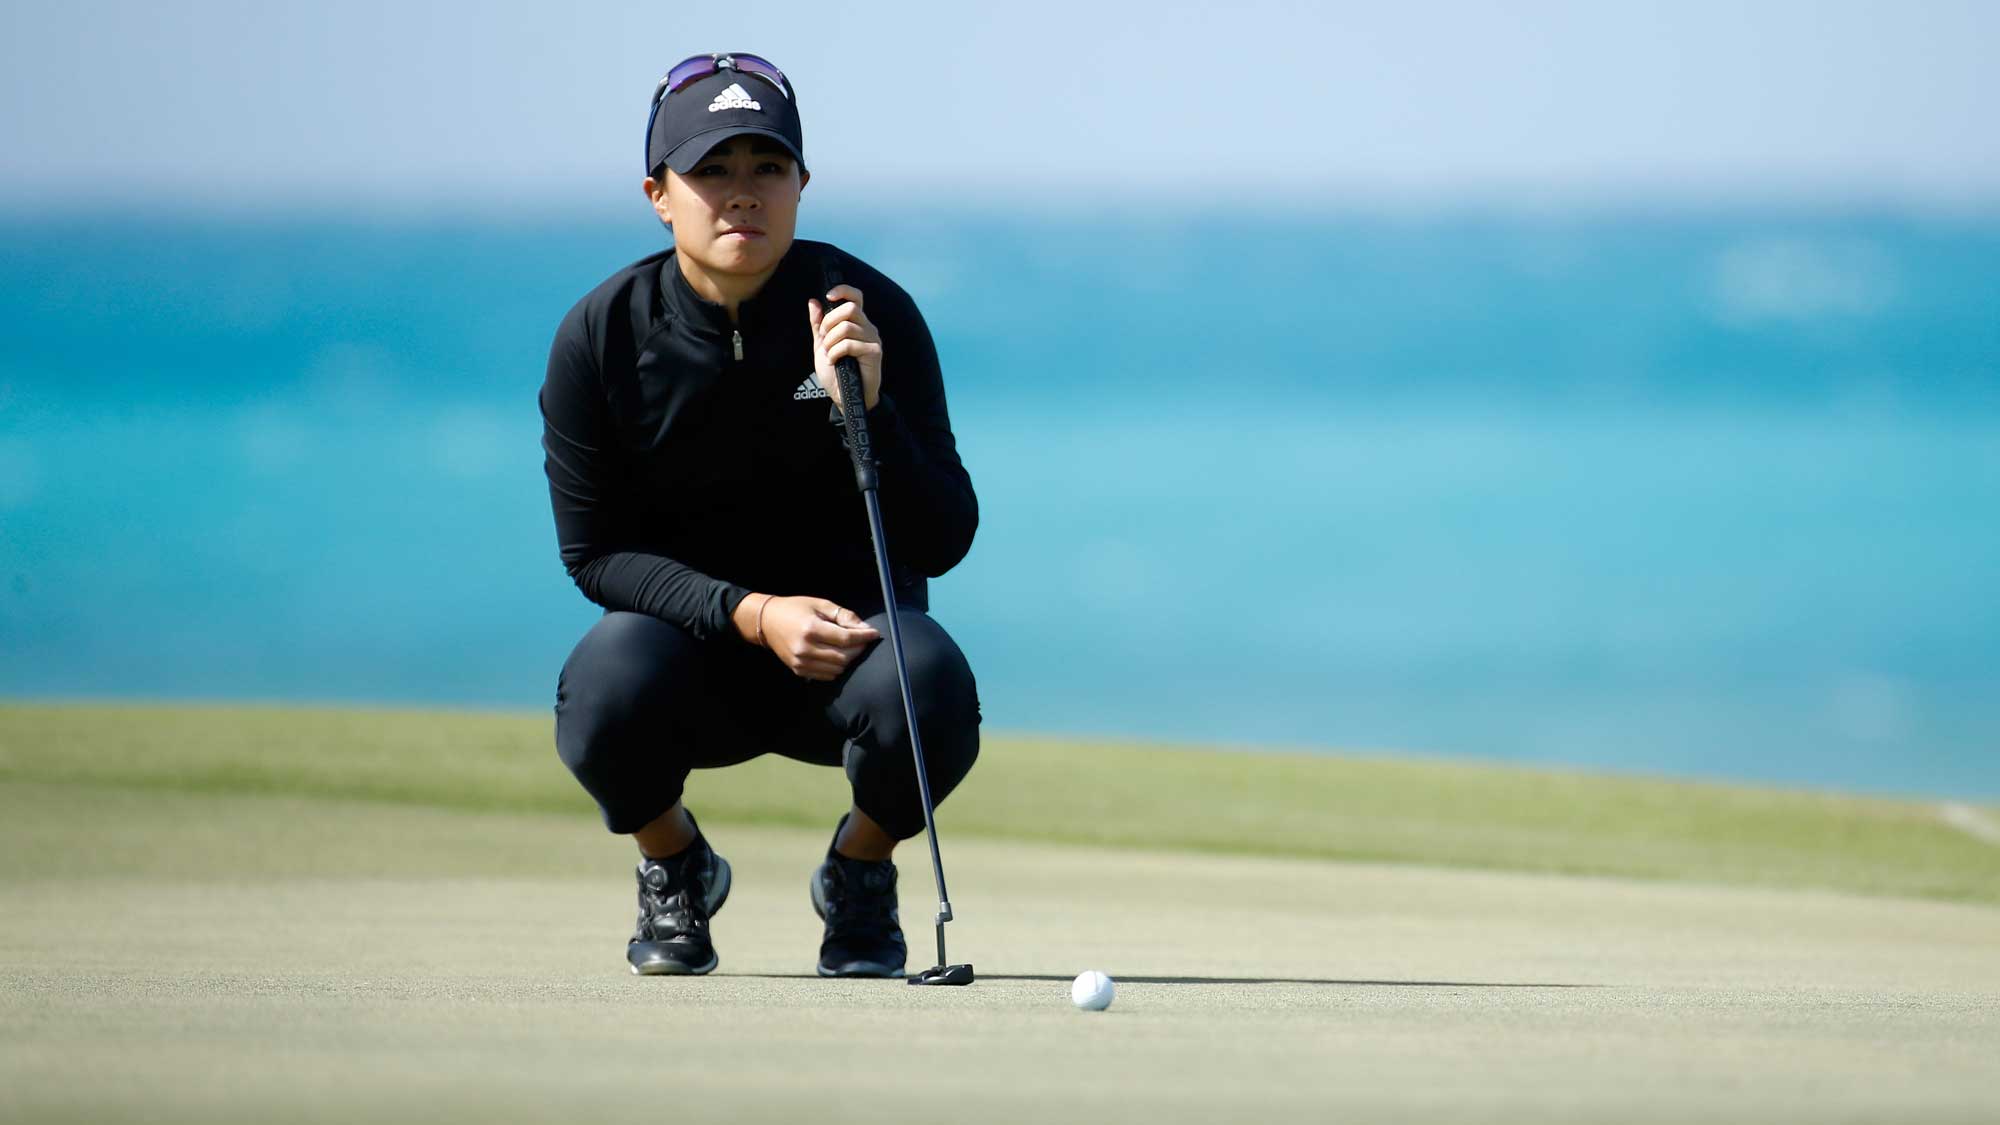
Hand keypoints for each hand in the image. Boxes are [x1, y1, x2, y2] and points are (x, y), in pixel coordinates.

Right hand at [758, 596, 880, 679]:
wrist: (766, 622)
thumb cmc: (795, 609)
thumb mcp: (820, 604)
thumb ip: (843, 616)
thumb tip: (865, 628)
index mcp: (811, 629)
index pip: (846, 639)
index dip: (864, 637)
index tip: (875, 634)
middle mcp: (806, 649)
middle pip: (844, 657)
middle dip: (858, 649)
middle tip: (862, 640)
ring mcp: (801, 663)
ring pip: (838, 669)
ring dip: (848, 659)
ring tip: (849, 647)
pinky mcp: (798, 671)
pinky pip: (827, 676)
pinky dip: (837, 668)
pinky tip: (836, 656)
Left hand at [807, 284, 881, 413]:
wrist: (844, 396)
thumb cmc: (836, 372)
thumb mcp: (822, 345)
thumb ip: (818, 324)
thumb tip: (813, 302)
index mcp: (856, 323)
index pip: (856, 297)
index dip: (843, 291)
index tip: (828, 296)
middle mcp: (868, 327)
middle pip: (850, 308)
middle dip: (830, 322)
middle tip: (824, 338)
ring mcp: (873, 339)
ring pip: (847, 326)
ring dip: (830, 341)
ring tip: (829, 353)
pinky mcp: (875, 352)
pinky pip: (849, 343)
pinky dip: (836, 352)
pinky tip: (835, 361)